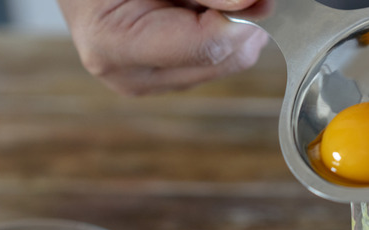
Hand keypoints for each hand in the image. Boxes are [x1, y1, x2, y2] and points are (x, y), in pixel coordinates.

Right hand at [58, 0, 268, 94]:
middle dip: (240, 20)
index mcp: (114, 45)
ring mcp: (148, 83)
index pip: (208, 46)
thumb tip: (253, 5)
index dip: (244, 18)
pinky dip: (220, 30)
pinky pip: (216, 61)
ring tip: (192, 0)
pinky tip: (192, 9)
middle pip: (226, 60)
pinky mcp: (163, 80)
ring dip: (230, 23)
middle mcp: (130, 75)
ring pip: (228, 62)